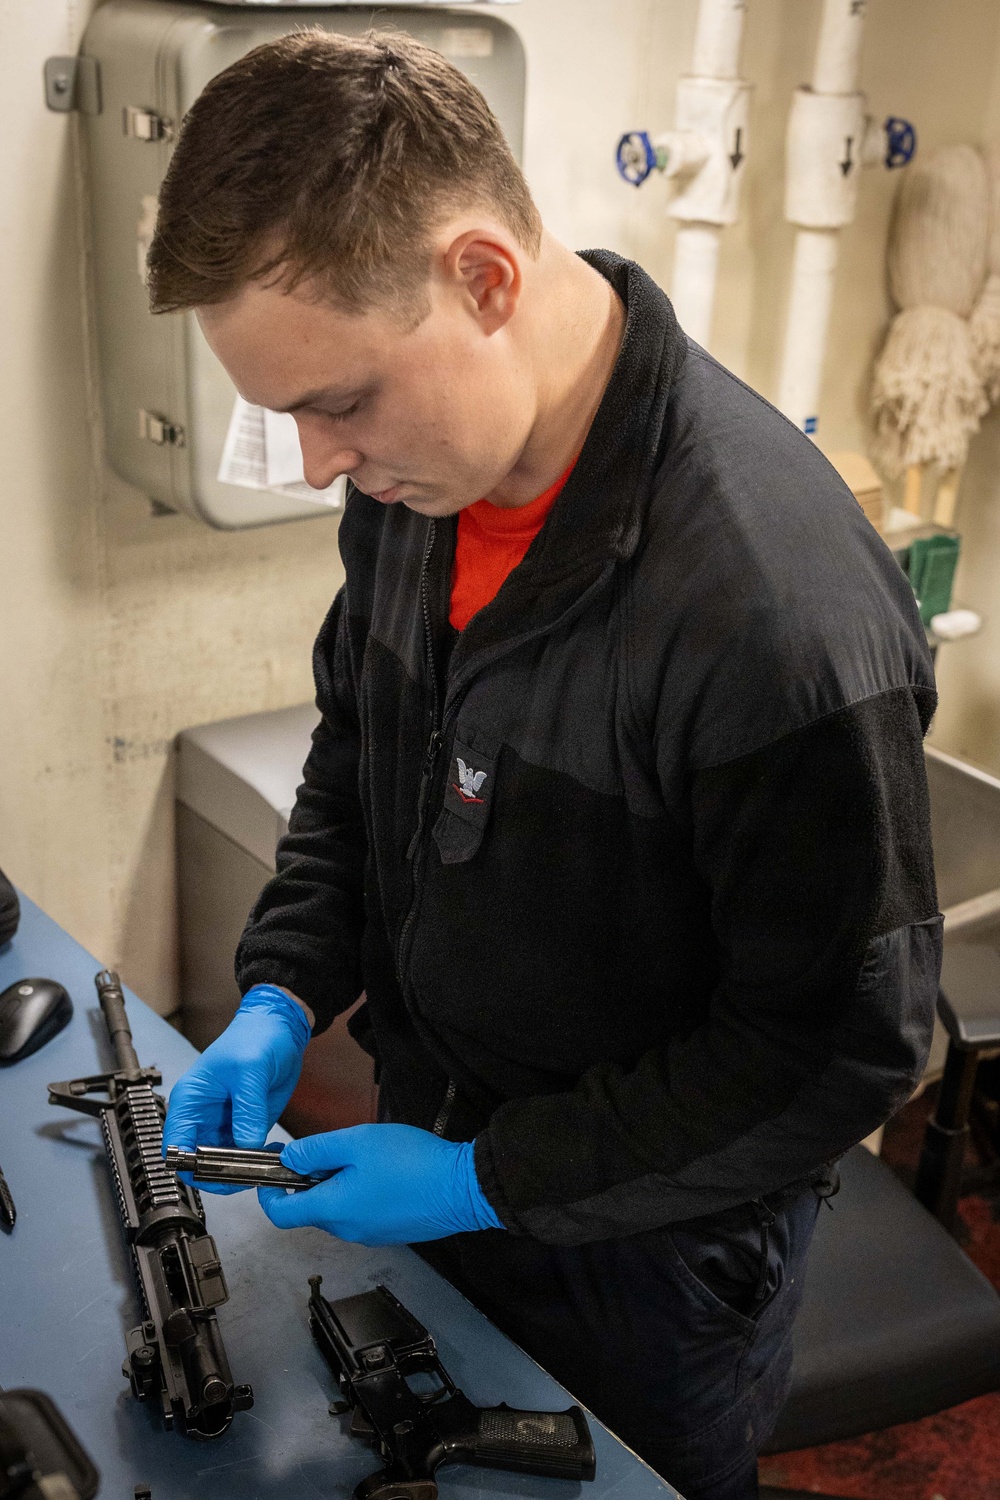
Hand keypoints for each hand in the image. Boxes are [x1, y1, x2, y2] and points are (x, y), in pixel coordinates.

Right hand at [163, 984, 310, 1192]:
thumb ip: (247, 1111)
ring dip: (238, 1171)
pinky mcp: (244, 1126)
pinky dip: (254, 1161)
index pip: (175, 1146)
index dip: (188, 1166)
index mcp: (190, 1101)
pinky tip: (270, 1156)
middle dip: (217, 1174)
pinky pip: (243, 1154)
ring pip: (221, 1163)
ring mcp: (223, 1124)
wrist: (279, 1028)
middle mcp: (202, 1117)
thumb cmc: (254, 1037)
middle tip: (244, 1175)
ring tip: (261, 1167)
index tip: (213, 1173)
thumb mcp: (250, 1071)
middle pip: (197, 1162)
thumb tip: (247, 1146)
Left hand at [257, 1124, 503, 1244]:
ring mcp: (370, 1234)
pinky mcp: (390, 1232)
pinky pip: (361, 1214)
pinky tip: (382, 1172)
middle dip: (310, 1180)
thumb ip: (317, 1150)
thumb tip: (289, 1159)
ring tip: (363, 1156)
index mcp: (333, 1209)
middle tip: (329, 1148)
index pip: (280, 1214)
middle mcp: (347, 1229)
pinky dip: (359, 1194)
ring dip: (338, 1185)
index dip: (268, 1191)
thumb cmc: (413, 1163)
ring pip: (338, 1209)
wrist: (464, 1188)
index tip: (273, 1167)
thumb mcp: (357, 1141)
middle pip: (311, 1208)